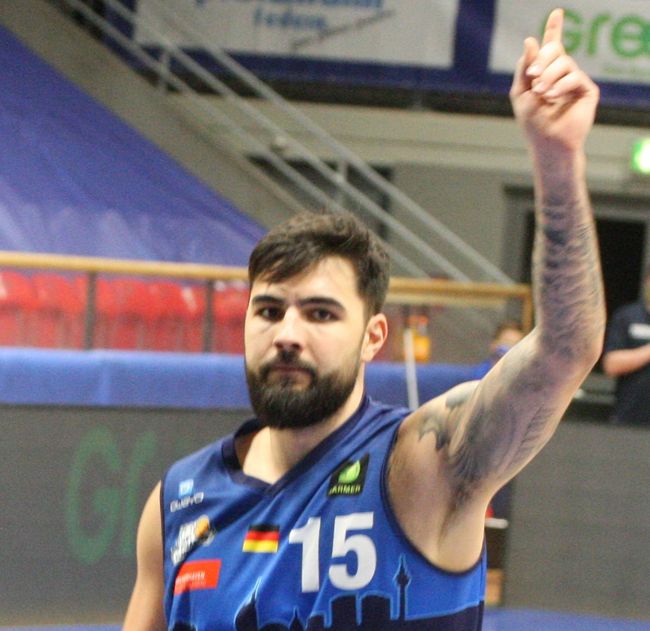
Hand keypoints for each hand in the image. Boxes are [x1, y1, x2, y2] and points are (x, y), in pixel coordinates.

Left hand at [510, 8, 598, 152]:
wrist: (547, 143)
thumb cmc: (532, 123)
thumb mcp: (520, 92)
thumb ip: (524, 67)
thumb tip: (531, 40)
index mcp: (545, 73)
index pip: (552, 47)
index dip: (554, 29)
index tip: (556, 12)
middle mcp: (562, 74)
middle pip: (555, 50)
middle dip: (542, 59)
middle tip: (533, 76)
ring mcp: (575, 81)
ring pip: (564, 62)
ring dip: (548, 76)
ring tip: (541, 93)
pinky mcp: (587, 90)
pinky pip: (574, 76)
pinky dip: (561, 85)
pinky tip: (552, 97)